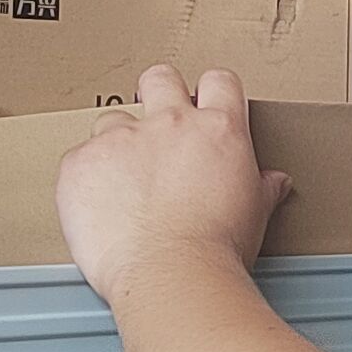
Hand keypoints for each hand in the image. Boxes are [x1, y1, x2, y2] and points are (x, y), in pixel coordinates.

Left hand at [58, 65, 292, 302]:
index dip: (210, 91)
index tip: (204, 107)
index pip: (218, 82)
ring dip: (116, 143)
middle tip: (156, 126)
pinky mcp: (82, 163)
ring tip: (121, 181)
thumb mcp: (255, 213)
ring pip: (112, 119)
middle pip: (160, 78)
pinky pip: (78, 158)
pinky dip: (86, 179)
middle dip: (157, 93)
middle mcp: (169, 123)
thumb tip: (273, 183)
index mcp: (217, 130)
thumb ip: (262, 188)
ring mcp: (122, 139)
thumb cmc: (215, 250)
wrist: (171, 274)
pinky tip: (96, 206)